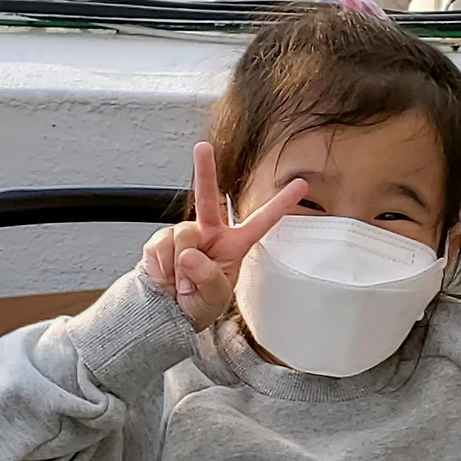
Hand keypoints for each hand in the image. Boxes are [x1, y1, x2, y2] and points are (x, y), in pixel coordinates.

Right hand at [142, 140, 306, 331]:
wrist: (167, 312)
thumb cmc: (198, 304)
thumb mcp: (212, 298)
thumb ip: (206, 278)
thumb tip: (189, 254)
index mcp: (234, 245)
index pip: (261, 222)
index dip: (280, 204)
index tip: (300, 185)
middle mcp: (210, 233)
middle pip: (209, 197)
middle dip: (205, 170)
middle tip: (202, 147)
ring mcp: (185, 234)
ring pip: (183, 235)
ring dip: (180, 267)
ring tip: (180, 284)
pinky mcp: (160, 240)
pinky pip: (161, 247)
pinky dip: (163, 268)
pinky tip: (166, 278)